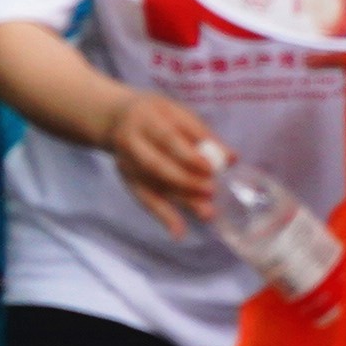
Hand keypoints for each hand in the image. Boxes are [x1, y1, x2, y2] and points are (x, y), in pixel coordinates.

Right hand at [105, 92, 218, 236]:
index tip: (213, 168)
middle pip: (157, 164)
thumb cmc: (156, 115)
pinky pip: (145, 199)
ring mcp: (127, 162)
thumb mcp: (176, 113)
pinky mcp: (127, 180)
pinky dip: (162, 216)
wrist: (114, 119)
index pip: (170, 137)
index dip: (190, 154)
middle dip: (186, 180)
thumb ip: (201, 135)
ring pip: (152, 184)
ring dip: (180, 199)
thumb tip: (232, 158)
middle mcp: (133, 139)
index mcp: (149, 116)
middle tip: (212, 191)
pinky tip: (179, 231)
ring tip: (207, 212)